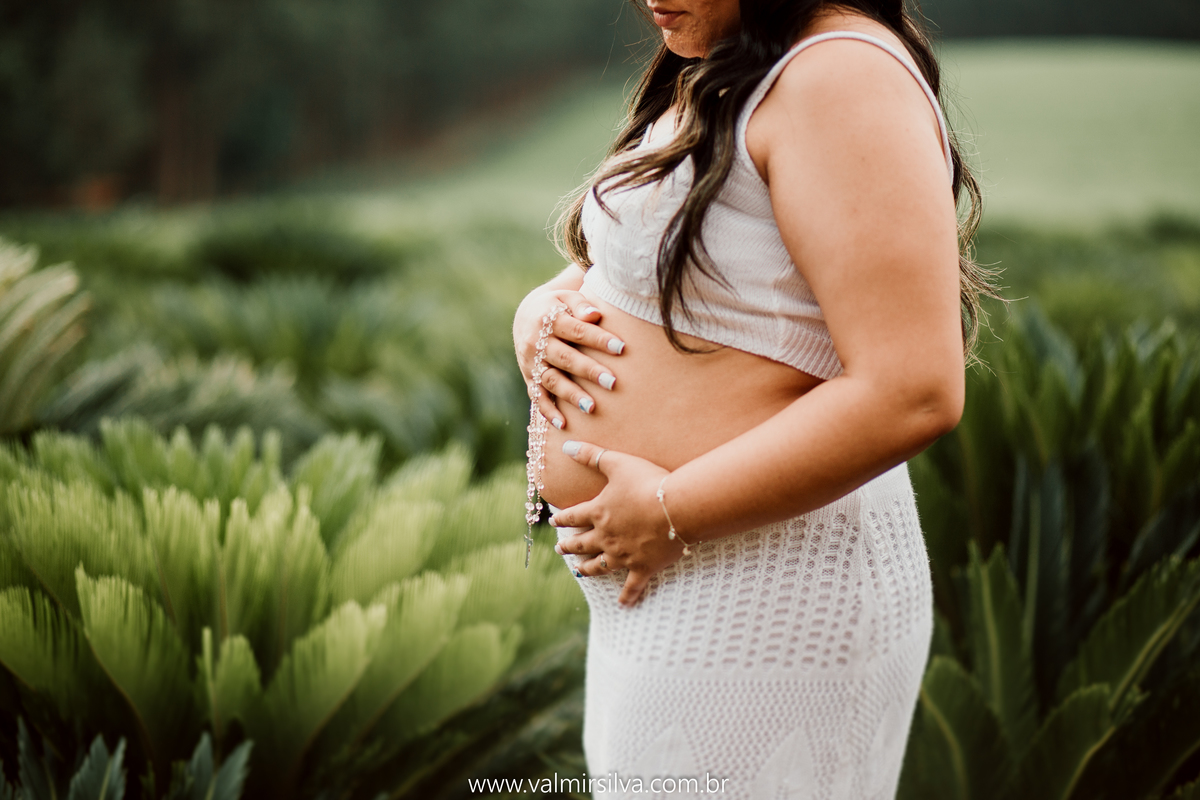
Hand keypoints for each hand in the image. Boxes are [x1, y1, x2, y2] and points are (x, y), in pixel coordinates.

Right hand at [513, 289, 624, 429]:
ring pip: (551, 380)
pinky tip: (563, 425)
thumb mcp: (567, 297)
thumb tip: (595, 315)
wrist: (527, 316)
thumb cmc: (559, 306)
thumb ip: (581, 304)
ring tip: (591, 407)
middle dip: (588, 371)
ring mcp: (531, 363)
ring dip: (571, 395)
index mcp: (547, 319)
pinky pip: (537, 397)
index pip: (577, 330)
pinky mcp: (529, 378)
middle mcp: (536, 342)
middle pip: (565, 358)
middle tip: (612, 382)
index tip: (621, 348)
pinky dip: (548, 411)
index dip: (598, 339)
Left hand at [549, 440, 687, 605]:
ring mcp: (623, 555)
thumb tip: (566, 445)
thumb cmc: (648, 482)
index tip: (553, 523)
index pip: (572, 517)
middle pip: (581, 544)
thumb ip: (591, 455)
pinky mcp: (642, 568)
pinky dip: (626, 596)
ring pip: (598, 566)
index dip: (561, 519)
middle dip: (569, 546)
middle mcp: (605, 537)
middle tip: (560, 549)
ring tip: (578, 571)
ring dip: (586, 569)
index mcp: (598, 512)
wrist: (676, 508)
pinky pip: (632, 586)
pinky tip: (622, 604)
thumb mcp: (617, 462)